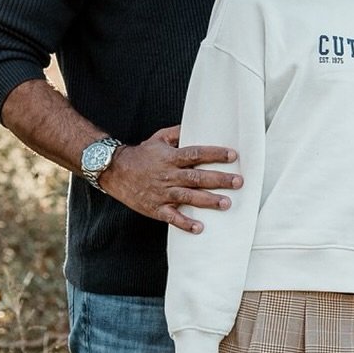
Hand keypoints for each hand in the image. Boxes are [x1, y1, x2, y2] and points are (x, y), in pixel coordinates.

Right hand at [101, 126, 242, 232]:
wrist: (114, 171)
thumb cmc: (140, 154)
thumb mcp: (158, 138)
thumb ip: (178, 132)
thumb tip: (195, 124)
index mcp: (170, 158)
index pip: (196, 154)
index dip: (214, 154)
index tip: (232, 155)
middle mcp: (168, 175)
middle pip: (197, 177)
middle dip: (219, 180)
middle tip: (238, 182)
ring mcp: (162, 193)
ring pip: (188, 197)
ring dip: (208, 201)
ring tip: (226, 203)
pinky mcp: (155, 208)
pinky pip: (171, 217)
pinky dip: (185, 223)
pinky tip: (199, 228)